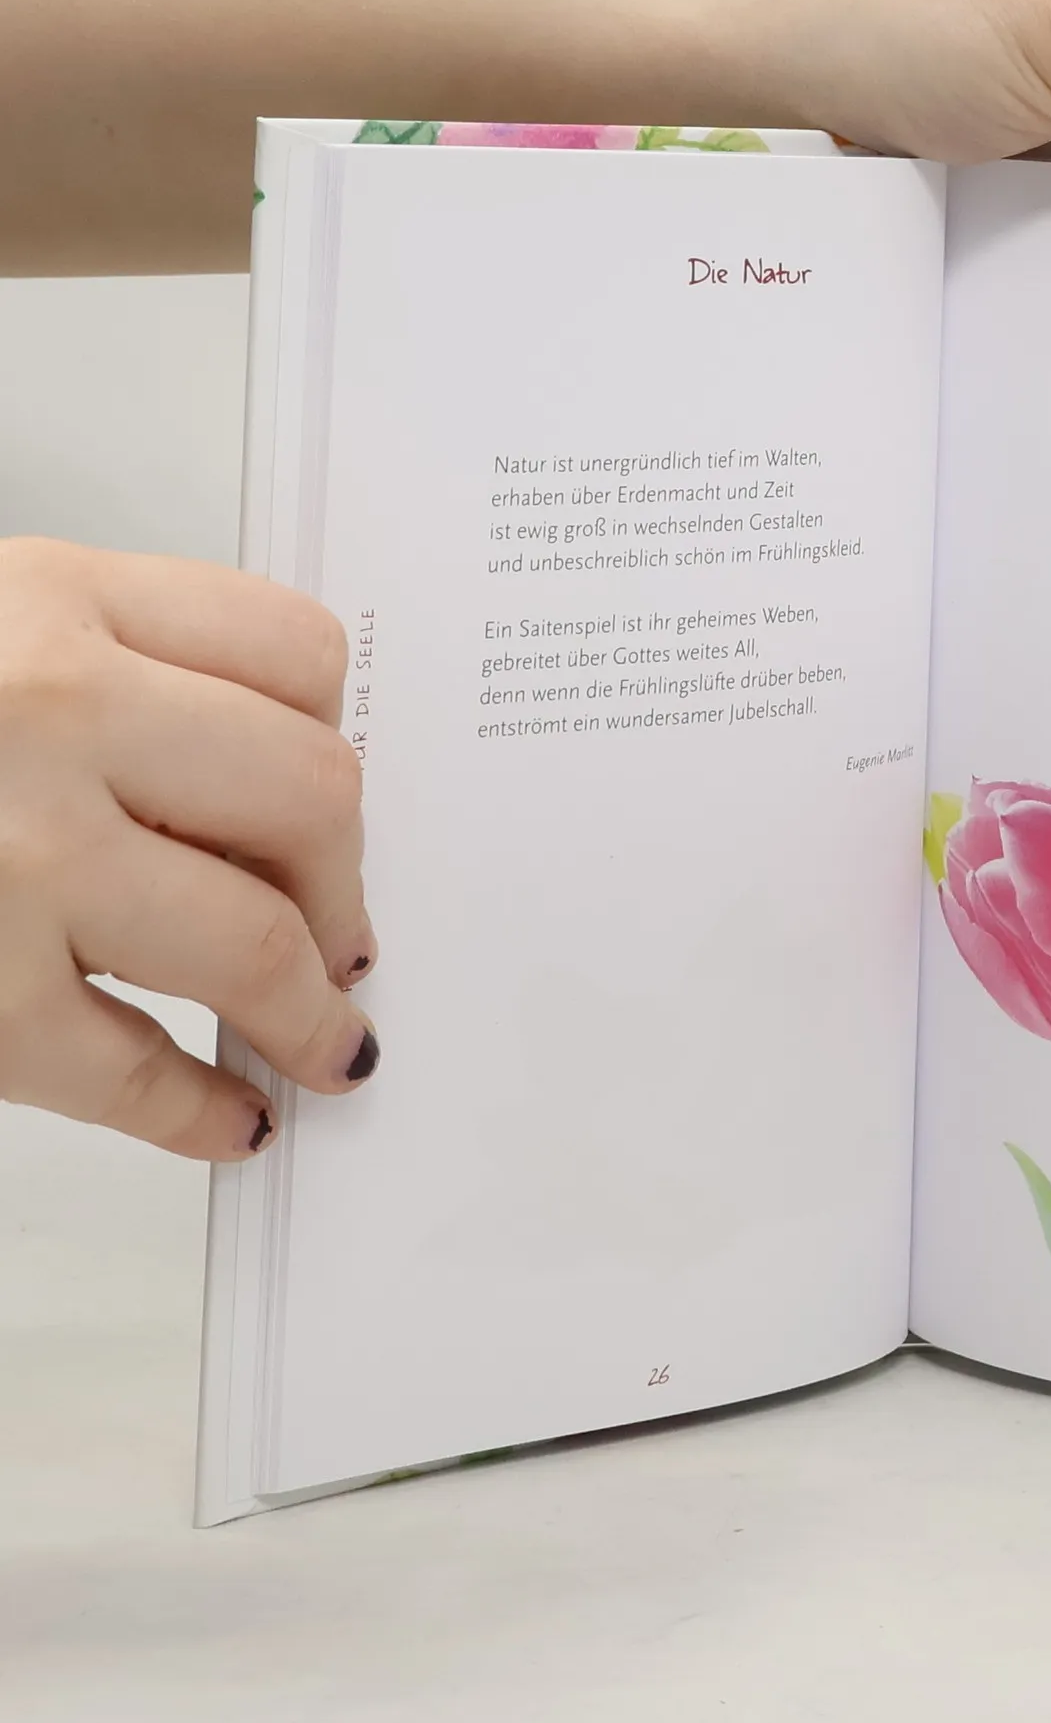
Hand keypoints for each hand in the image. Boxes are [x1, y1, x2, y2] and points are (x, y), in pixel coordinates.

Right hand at [0, 538, 377, 1158]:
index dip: (336, 740)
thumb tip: (246, 796)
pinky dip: (196, 1111)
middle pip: (309, 797)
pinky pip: (126, 1072)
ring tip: (323, 1040)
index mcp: (49, 604)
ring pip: (251, 941)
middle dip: (344, 884)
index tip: (335, 806)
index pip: (292, 657)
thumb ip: (96, 676)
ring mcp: (7, 861)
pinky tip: (225, 1119)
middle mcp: (43, 714)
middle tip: (345, 933)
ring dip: (309, 1010)